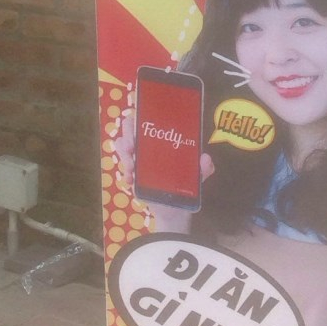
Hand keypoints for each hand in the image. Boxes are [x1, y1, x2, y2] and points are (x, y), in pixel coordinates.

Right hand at [114, 103, 212, 234]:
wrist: (175, 210)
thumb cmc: (184, 184)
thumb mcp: (197, 175)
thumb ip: (205, 167)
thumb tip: (205, 158)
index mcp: (162, 139)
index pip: (148, 117)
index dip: (141, 115)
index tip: (140, 121)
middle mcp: (148, 144)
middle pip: (129, 128)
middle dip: (127, 134)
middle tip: (131, 147)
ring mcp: (137, 158)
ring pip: (121, 144)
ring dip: (123, 154)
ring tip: (131, 168)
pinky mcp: (132, 173)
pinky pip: (122, 166)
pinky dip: (124, 172)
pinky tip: (131, 180)